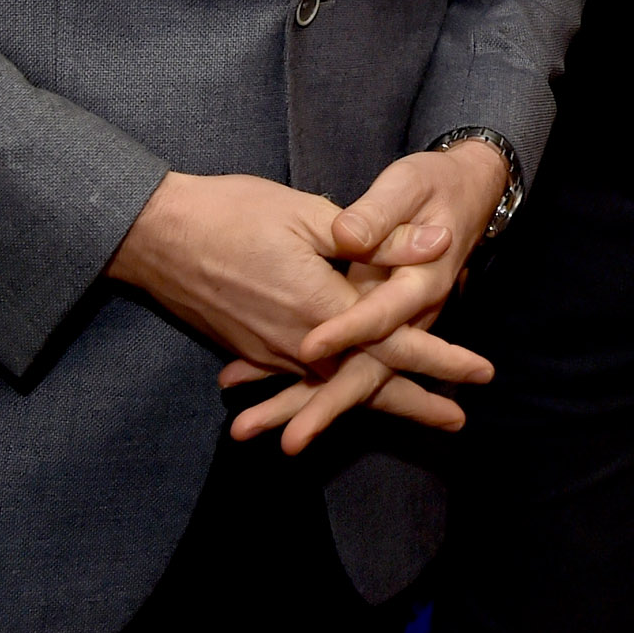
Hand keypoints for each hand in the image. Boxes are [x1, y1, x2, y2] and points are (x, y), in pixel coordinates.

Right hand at [104, 170, 491, 454]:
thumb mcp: (311, 214)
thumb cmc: (232, 212)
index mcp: (319, 306)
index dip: (440, 358)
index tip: (480, 374)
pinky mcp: (247, 348)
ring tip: (415, 416)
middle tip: (458, 420)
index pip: (393, 341)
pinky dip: (322, 393)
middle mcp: (296, 342)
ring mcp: (268, 350)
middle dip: (414, 401)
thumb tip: (439, 241)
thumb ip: (378, 237)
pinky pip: (296, 379)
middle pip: (367, 380)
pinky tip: (333, 401)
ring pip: (332, 384)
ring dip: (373, 401)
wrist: (153, 234)